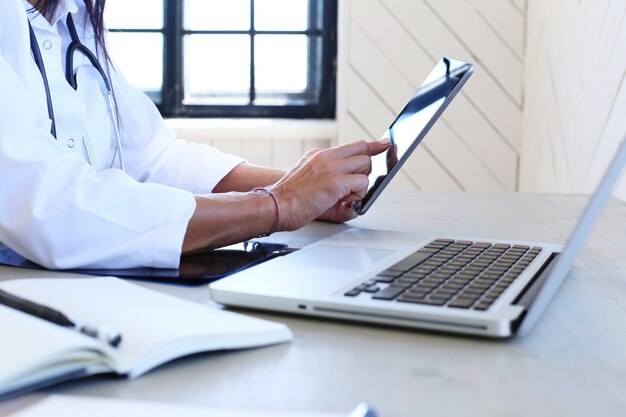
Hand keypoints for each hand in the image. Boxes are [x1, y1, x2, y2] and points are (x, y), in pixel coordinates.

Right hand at [270, 138, 389, 230]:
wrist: (276, 205)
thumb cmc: (291, 199)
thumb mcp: (312, 183)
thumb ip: (332, 182)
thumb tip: (351, 198)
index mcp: (319, 155)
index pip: (352, 145)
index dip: (372, 145)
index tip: (384, 143)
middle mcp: (326, 157)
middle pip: (363, 150)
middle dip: (365, 167)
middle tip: (354, 184)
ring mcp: (331, 167)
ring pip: (365, 164)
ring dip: (361, 182)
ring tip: (344, 195)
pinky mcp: (335, 181)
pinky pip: (362, 182)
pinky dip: (359, 193)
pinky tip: (344, 200)